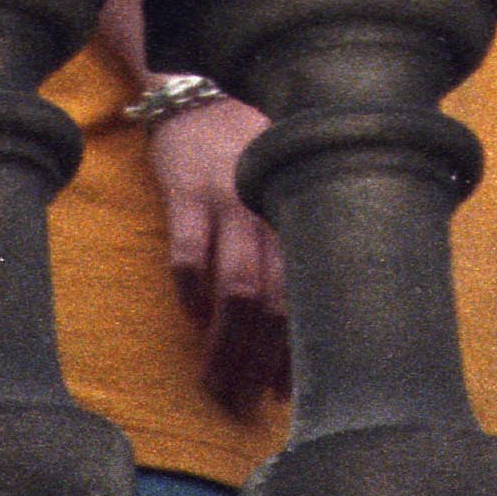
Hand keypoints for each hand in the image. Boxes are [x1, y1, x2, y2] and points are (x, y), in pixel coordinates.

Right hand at [103, 0, 286, 412]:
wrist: (201, 91)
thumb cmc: (251, 153)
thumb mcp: (288, 189)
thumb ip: (299, 243)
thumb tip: (310, 325)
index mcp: (302, 215)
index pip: (308, 298)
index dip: (297, 352)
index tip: (285, 393)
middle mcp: (273, 211)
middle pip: (272, 303)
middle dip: (258, 363)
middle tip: (241, 403)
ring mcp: (230, 200)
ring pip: (234, 289)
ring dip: (224, 345)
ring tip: (213, 383)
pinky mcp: (186, 191)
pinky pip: (187, 251)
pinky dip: (190, 291)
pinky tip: (191, 318)